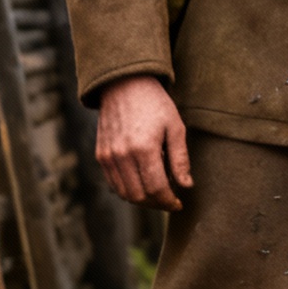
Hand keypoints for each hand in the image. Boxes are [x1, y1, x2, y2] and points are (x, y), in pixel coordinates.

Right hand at [96, 76, 192, 210]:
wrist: (125, 84)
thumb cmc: (155, 103)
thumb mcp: (175, 127)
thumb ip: (180, 159)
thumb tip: (186, 186)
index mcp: (144, 148)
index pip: (156, 189)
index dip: (169, 201)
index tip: (178, 204)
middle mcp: (123, 155)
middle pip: (139, 196)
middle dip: (156, 204)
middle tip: (168, 200)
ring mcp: (108, 156)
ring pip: (125, 193)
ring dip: (142, 199)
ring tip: (156, 193)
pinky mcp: (101, 155)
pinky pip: (113, 183)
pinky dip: (128, 189)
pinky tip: (141, 183)